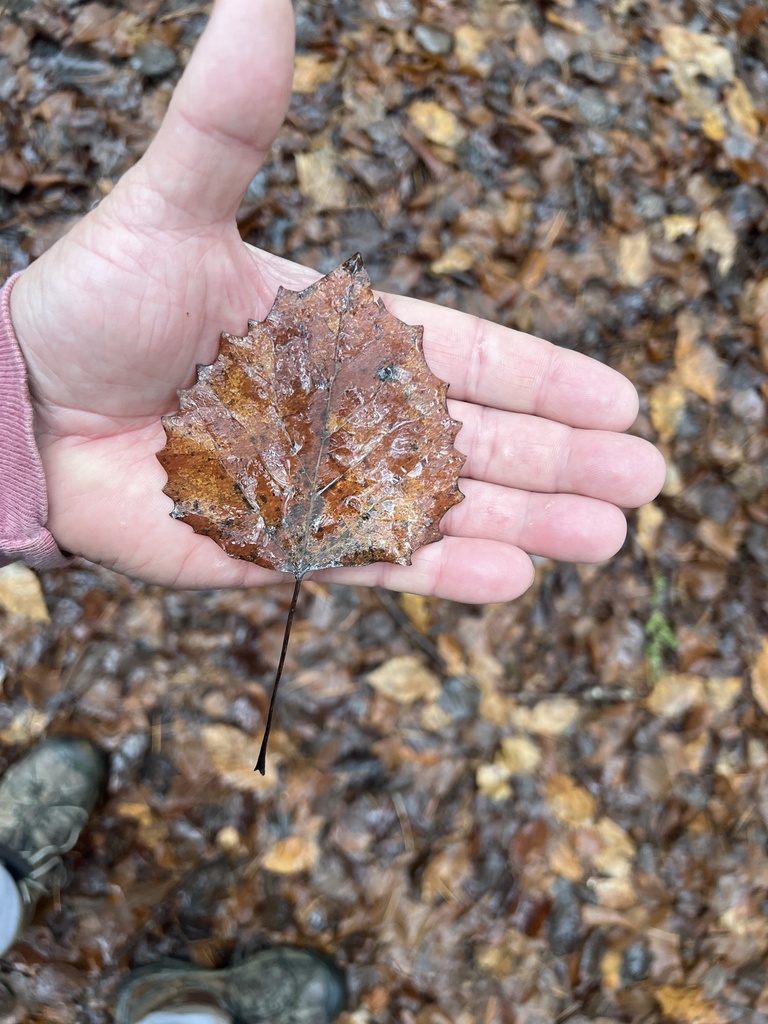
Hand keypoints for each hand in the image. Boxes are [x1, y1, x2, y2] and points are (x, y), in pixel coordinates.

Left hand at [9, 0, 663, 601]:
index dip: (545, 377)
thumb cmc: (90, 304)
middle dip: (563, 458)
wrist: (20, 410)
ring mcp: (322, 489)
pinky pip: (375, 561)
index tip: (619, 397)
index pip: (468, 356)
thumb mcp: (168, 208)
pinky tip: (511, 576)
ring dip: (529, 520)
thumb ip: (228, 124)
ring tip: (607, 535)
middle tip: (645, 478)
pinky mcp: (284, 550)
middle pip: (478, 439)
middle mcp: (348, 417)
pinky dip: (441, 570)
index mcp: (344, 339)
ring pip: (445, 507)